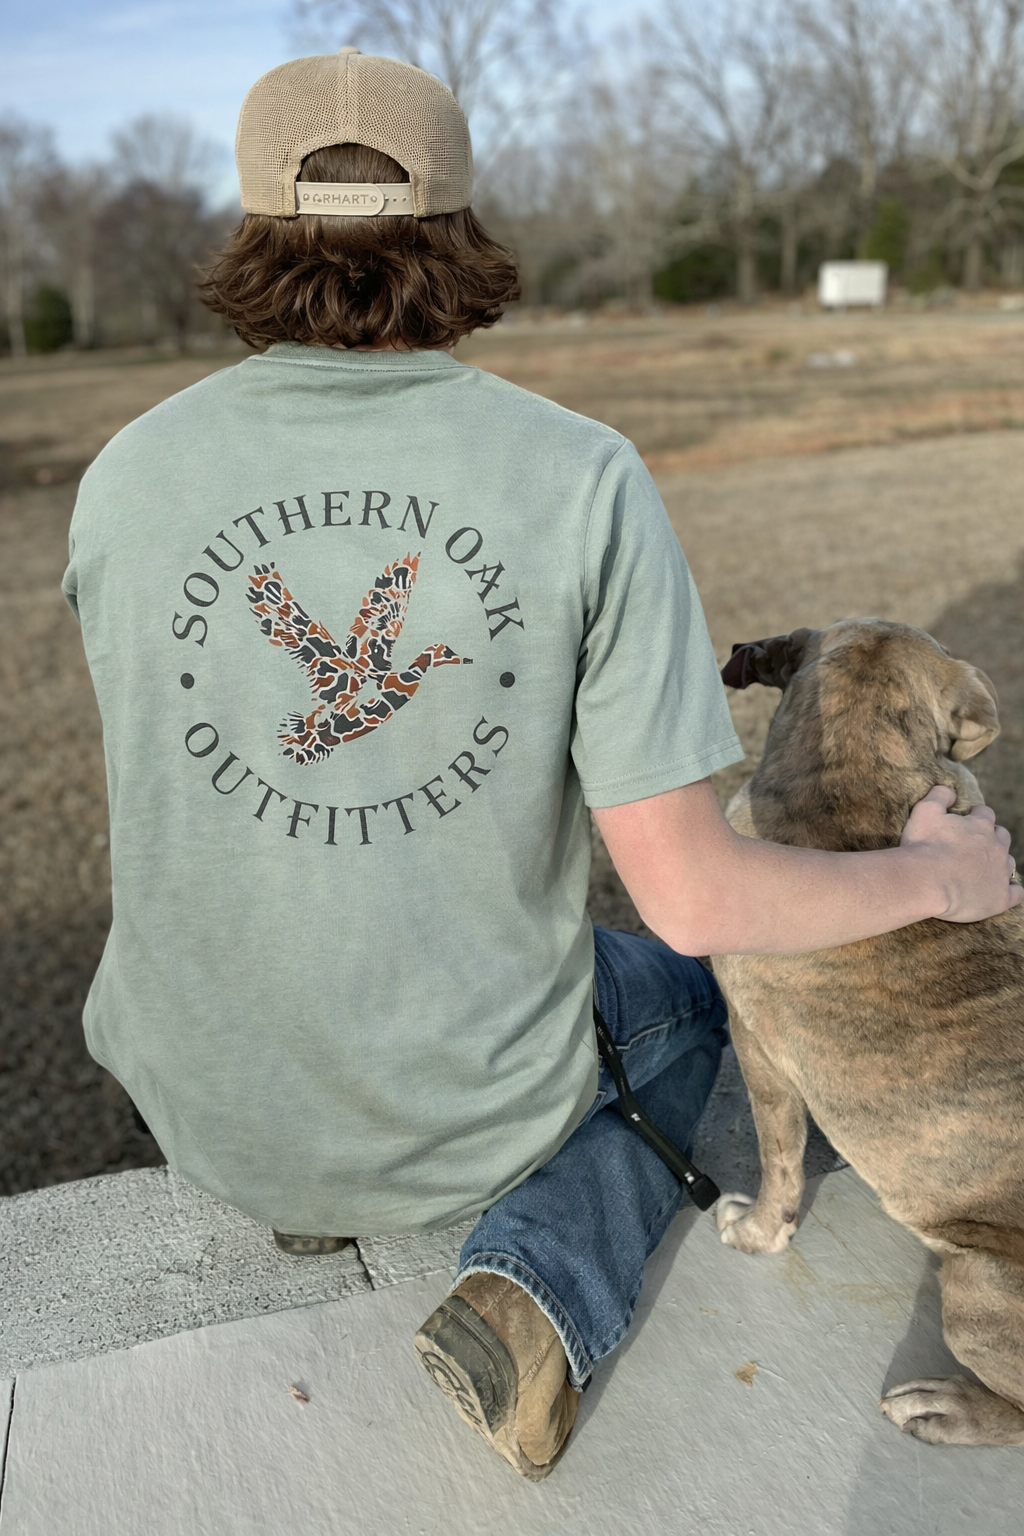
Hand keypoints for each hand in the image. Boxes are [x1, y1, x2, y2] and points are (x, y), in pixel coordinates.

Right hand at [901, 786, 1021, 921]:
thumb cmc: (923, 846)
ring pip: (1009, 863)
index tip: (966, 822)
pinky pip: (1016, 893)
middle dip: (991, 837)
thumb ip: (939, 796)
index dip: (975, 816)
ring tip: (984, 869)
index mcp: (980, 825)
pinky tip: (1006, 892)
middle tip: (973, 846)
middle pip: (1001, 836)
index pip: (984, 814)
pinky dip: (1013, 891)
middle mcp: (996, 846)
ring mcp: (1001, 872)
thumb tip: (950, 790)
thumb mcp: (925, 811)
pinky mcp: (1001, 897)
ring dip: (999, 862)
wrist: (926, 881)